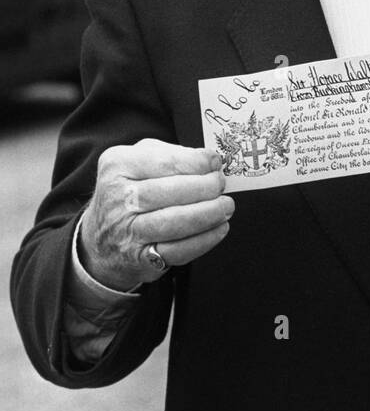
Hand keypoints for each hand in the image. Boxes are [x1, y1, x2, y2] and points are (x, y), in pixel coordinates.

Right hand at [78, 139, 232, 289]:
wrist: (103, 236)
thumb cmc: (130, 190)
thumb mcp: (139, 160)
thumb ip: (172, 154)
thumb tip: (209, 160)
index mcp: (118, 165)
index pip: (164, 162)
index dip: (196, 163)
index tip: (215, 164)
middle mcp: (118, 197)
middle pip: (170, 192)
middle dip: (205, 188)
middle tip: (221, 185)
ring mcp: (126, 230)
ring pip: (174, 222)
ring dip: (208, 214)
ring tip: (226, 206)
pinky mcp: (139, 257)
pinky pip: (177, 250)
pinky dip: (204, 240)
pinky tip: (219, 228)